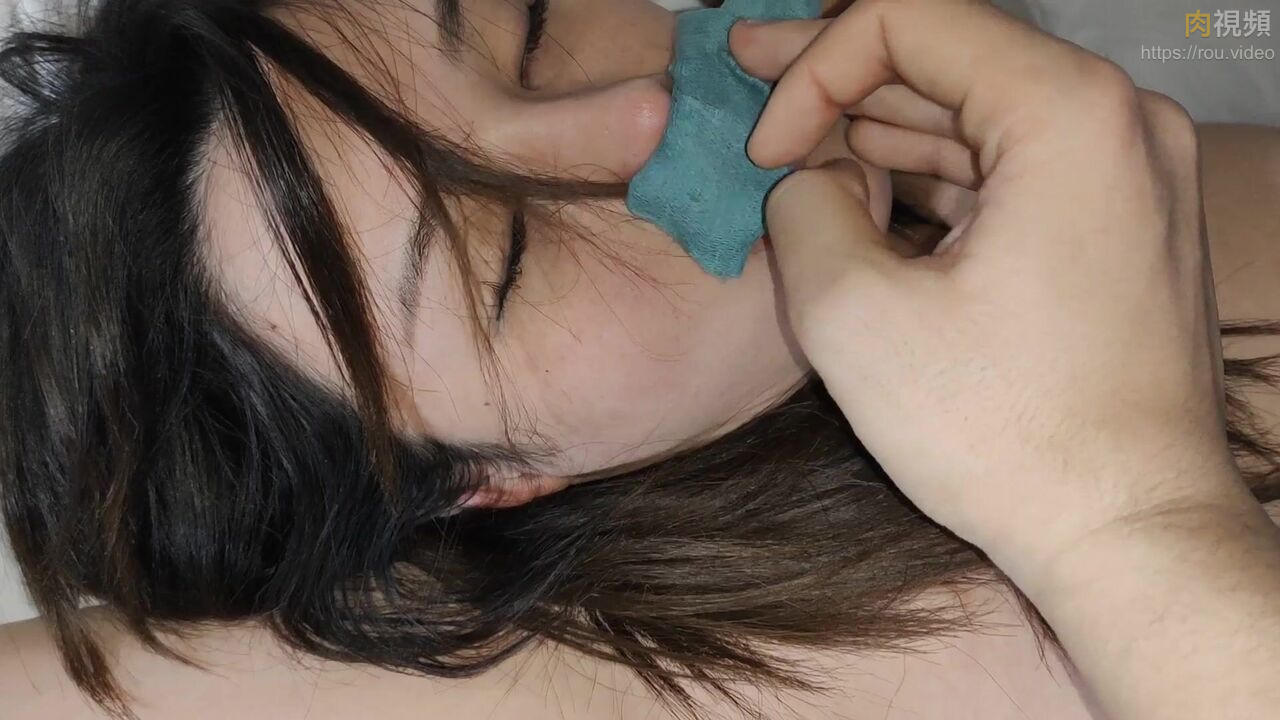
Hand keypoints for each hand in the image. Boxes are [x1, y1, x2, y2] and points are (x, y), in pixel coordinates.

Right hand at [732, 0, 1253, 573]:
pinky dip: (930, 174)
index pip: (910, 19)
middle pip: (948, 56)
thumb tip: (807, 177)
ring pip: (975, 113)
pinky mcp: (1117, 224)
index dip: (813, 69)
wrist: (1127, 532)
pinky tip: (862, 188)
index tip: (766, 151)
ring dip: (878, 126)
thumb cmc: (1007, 435)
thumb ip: (802, 207)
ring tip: (791, 143)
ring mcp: (1128, 174)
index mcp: (1068, 114)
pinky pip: (1008, 167)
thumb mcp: (853, 315)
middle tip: (746, 74)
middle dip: (836, 76)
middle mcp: (1118, 122)